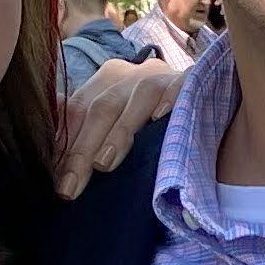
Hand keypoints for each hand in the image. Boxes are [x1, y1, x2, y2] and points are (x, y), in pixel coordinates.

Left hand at [55, 49, 182, 197]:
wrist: (209, 94)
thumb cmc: (156, 123)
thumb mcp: (119, 124)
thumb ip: (90, 132)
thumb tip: (56, 161)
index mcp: (105, 82)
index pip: (74, 110)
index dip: (62, 145)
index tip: (54, 181)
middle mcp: (128, 75)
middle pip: (97, 108)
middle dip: (80, 151)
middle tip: (69, 189)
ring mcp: (158, 77)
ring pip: (130, 100)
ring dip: (116, 134)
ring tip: (103, 165)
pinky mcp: (187, 82)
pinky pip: (174, 92)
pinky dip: (164, 105)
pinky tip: (158, 121)